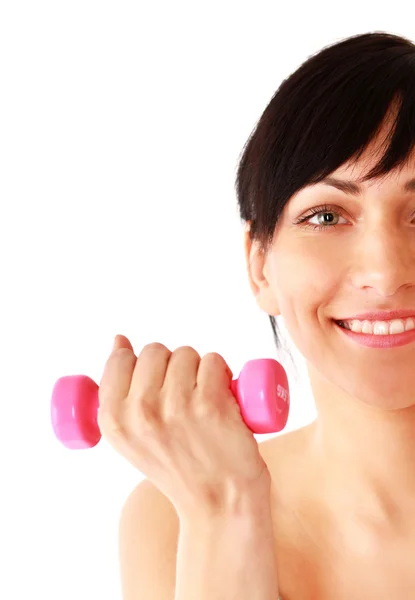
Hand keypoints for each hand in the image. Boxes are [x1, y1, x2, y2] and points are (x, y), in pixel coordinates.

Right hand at [97, 335, 271, 518]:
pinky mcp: (210, 403)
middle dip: (172, 365)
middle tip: (184, 396)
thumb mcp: (131, 437)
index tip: (158, 385)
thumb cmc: (178, 465)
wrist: (218, 502)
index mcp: (112, 419)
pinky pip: (213, 360)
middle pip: (154, 350)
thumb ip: (119, 391)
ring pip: (186, 353)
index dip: (143, 366)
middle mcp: (140, 411)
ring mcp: (175, 406)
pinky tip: (222, 399)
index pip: (120, 358)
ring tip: (203, 400)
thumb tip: (119, 340)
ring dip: (198, 369)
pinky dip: (222, 373)